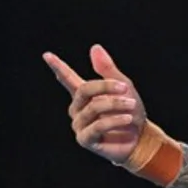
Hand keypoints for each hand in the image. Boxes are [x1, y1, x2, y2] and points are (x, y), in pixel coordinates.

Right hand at [42, 44, 145, 164]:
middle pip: (84, 90)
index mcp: (85, 95)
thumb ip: (108, 70)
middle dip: (106, 87)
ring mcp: (80, 125)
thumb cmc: (132, 112)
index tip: (46, 55)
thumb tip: (94, 47)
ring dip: (115, 104)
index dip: (58, 67)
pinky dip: (114, 120)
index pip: (68, 79)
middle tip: (125, 87)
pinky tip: (128, 118)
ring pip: (93, 108)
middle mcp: (78, 109)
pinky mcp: (85, 139)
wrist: (141, 138)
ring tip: (132, 105)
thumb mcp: (124, 87)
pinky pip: (97, 126)